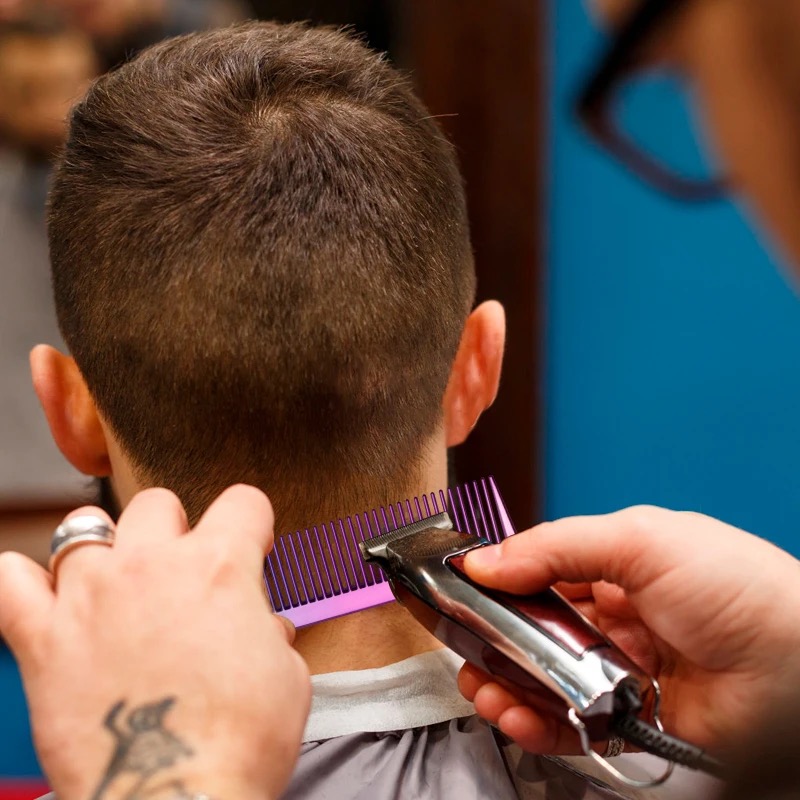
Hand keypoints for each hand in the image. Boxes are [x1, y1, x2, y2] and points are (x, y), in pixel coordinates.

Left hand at [0, 485, 310, 799]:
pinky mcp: (43, 639)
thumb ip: (270, 637)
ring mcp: (91, 596)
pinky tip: (47, 597)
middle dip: (174, 529)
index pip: (243, 502)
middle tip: (180, 571)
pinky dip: (24, 581)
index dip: (252, 523)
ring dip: (103, 548)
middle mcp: (151, 566)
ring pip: (82, 528)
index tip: (249, 545)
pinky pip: (11, 580)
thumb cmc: (236, 742)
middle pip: (157, 504)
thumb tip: (262, 632)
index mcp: (219, 566)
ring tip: (113, 581)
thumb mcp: (286, 677)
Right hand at [457, 506, 799, 756]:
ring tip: (479, 684)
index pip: (541, 571)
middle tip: (463, 644)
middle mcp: (617, 619)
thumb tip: (486, 560)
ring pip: (545, 679)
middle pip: (535, 629)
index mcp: (618, 566)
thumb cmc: (739, 587)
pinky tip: (512, 711)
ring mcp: (622, 671)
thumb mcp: (639, 539)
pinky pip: (571, 724)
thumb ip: (556, 546)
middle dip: (493, 638)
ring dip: (504, 683)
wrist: (799, 668)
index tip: (462, 591)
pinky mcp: (631, 721)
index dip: (500, 581)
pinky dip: (535, 722)